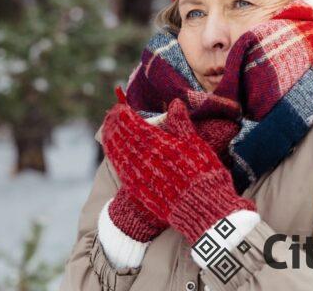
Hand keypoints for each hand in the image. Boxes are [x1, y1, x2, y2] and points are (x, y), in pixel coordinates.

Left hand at [101, 97, 255, 244]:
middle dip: (115, 125)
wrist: (202, 210)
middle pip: (123, 138)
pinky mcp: (138, 190)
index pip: (134, 125)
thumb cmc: (205, 175)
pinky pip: (121, 170)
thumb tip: (174, 103)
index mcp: (159, 144)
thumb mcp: (197, 146)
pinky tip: (112, 153)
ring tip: (108, 129)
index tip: (119, 107)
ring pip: (119, 153)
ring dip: (111, 139)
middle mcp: (144, 158)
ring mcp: (139, 175)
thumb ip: (182, 124)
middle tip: (110, 115)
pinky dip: (114, 158)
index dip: (124, 115)